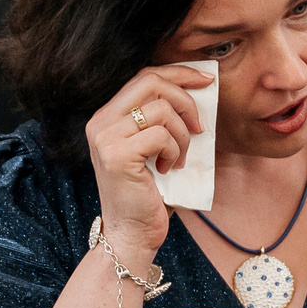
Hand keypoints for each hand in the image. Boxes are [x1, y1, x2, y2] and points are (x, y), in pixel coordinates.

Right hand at [82, 64, 214, 265]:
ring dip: (182, 135)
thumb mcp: (156, 148)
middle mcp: (100, 122)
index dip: (178, 73)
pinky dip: (175, 151)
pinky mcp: (117, 155)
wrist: (131, 234)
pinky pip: (162, 135)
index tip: (206, 79)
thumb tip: (200, 88)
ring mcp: (105, 138)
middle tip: (199, 127)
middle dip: (186, 99)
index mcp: (107, 117)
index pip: (144, 77)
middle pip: (151, 82)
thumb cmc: (149, 193)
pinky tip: (169, 169)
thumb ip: (164, 119)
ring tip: (179, 158)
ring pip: (161, 109)